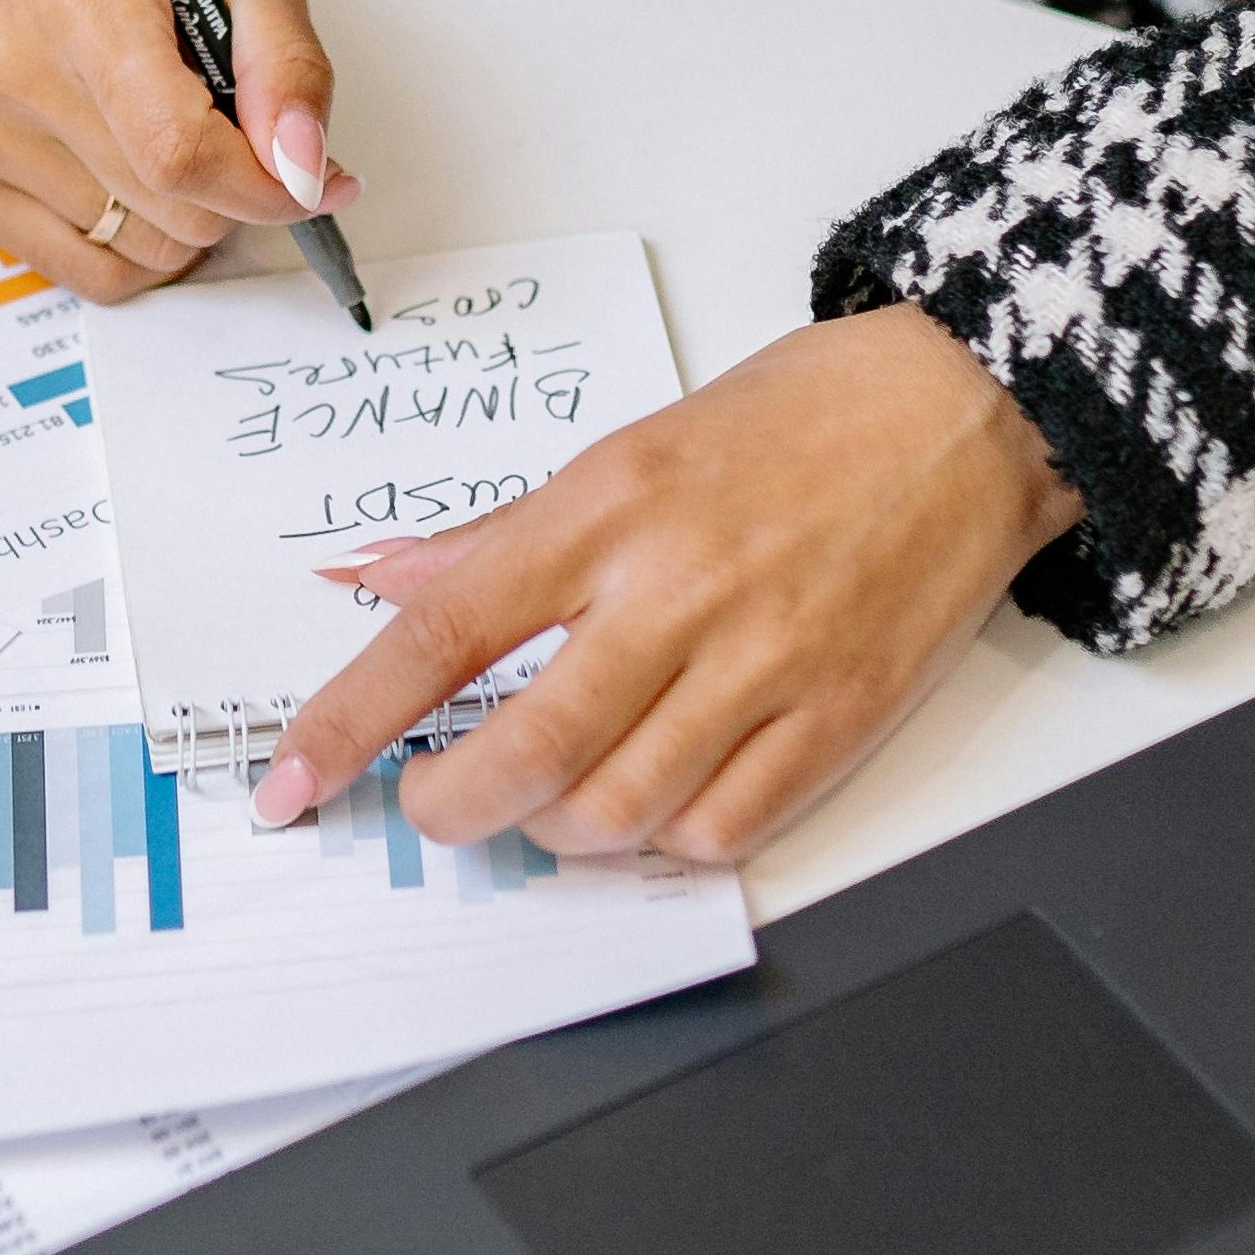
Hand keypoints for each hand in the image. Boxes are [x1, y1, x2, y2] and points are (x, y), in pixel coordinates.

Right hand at [0, 0, 353, 303]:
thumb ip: (288, 69)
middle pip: (165, 206)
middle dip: (229, 187)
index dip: (261, 185)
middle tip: (225, 117)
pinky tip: (134, 176)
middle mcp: (5, 62)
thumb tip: (304, 173)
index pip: (175, 148)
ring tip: (168, 130)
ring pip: (138, 249)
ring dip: (184, 214)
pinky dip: (139, 245)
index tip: (306, 179)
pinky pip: (90, 272)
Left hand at [250, 307, 1079, 865]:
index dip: (349, 722)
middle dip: (452, 809)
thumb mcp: (625, 450)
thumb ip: (503, 536)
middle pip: (526, 753)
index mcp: (607, 509)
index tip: (291, 782)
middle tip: (432, 809)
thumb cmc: (795, 420)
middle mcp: (676, 591)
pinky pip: (720, 831)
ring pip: (618, 811)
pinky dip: (663, 843)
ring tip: (548, 804)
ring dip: (556, 833)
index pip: (442, 633)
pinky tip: (652, 807)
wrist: (963, 411)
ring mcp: (764, 664)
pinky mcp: (837, 720)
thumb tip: (382, 582)